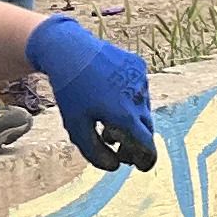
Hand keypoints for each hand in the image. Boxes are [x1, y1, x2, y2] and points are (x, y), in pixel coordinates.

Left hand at [27, 14, 157, 169]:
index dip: (145, 159)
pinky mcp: (139, 67)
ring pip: (143, 109)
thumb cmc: (70, 91)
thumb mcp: (76, 126)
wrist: (69, 49)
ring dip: (131, 119)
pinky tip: (110, 95)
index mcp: (125, 115)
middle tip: (116, 145)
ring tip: (107, 120)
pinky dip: (129, 99)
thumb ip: (95, 152)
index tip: (140, 166)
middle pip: (146, 129)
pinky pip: (139, 90)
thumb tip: (114, 167)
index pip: (146, 146)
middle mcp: (138, 98)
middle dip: (134, 142)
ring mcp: (140, 80)